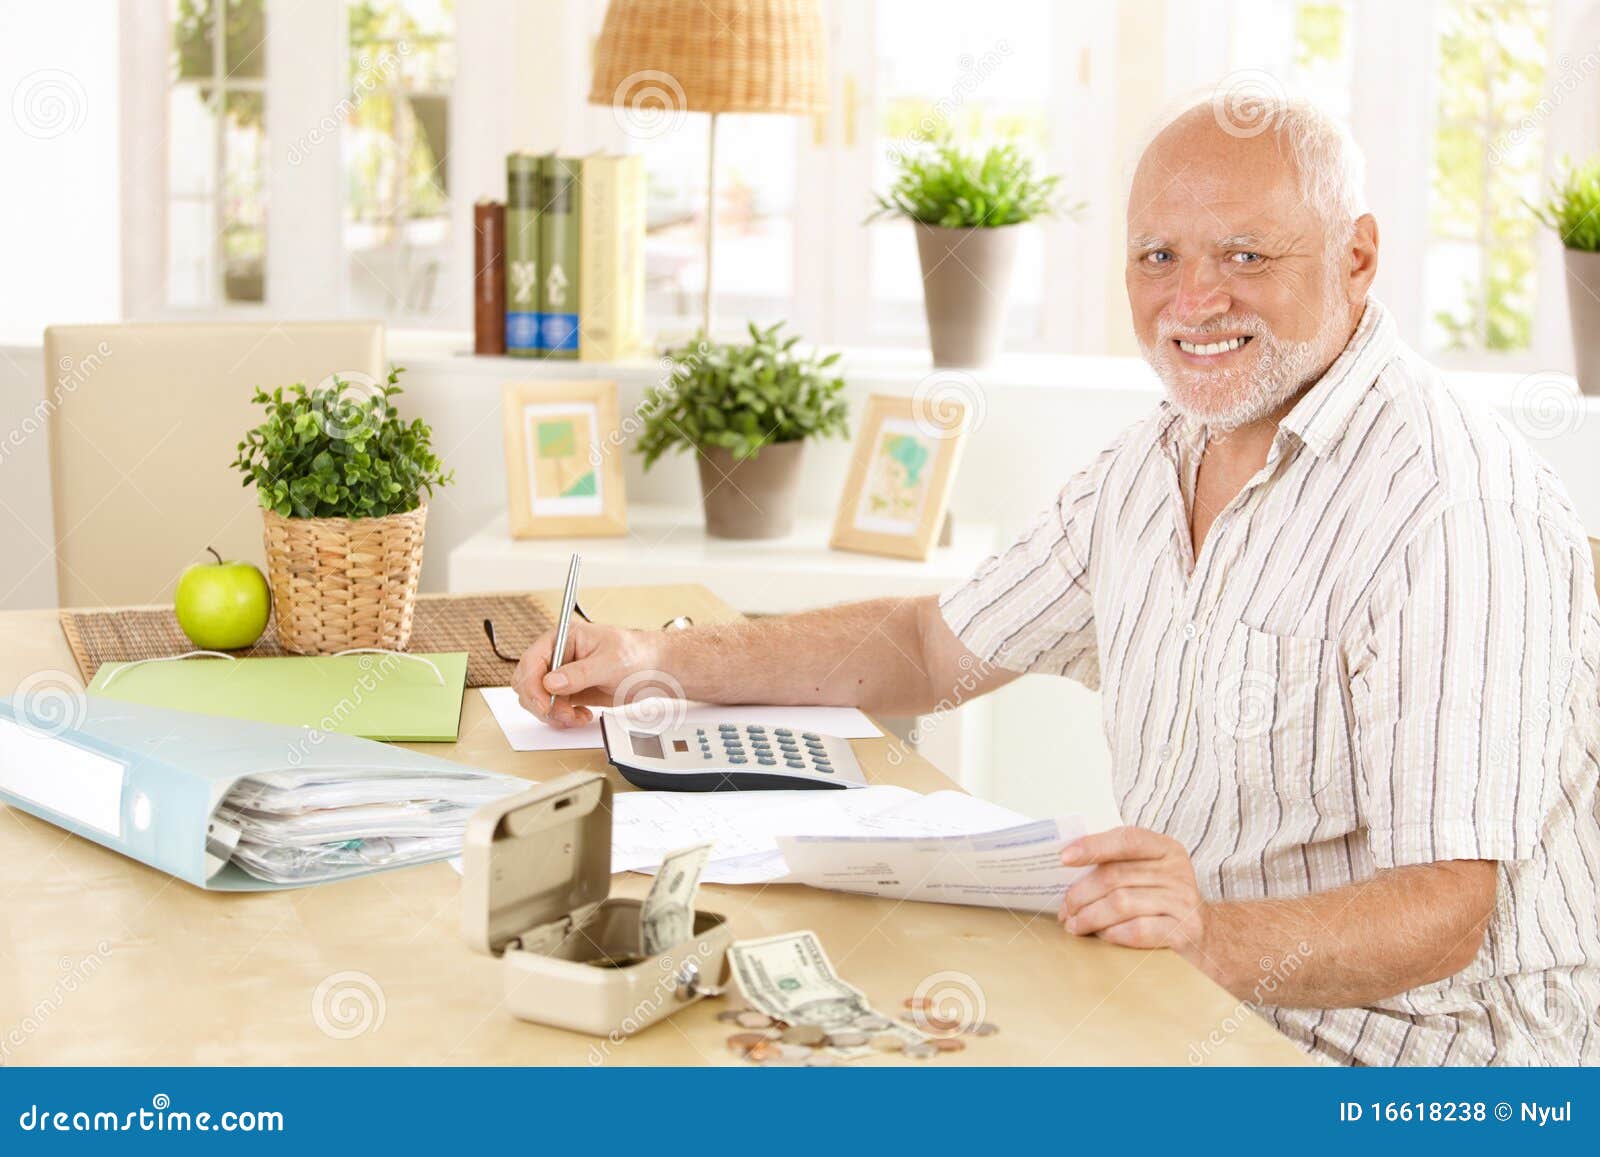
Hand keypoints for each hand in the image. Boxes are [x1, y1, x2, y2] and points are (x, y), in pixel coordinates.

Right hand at [511, 620, 662, 727]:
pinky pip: (551, 710)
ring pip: (536, 700)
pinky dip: (561, 718)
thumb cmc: (637, 654)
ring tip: (576, 716)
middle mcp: (557, 656)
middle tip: (564, 714)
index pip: (531, 661)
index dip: (532, 686)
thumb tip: (552, 682)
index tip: (544, 705)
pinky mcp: (569, 692)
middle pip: (526, 683)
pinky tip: (581, 716)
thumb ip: (580, 673)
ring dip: (552, 714)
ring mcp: (561, 676)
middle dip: (542, 703)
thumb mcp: (611, 662)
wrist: (654, 670)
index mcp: (563, 638)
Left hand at [1058, 826, 1207, 953]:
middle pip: (1115, 876)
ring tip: (1074, 926)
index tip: (1064, 858)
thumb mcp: (1149, 874)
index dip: (1093, 846)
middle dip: (1080, 895)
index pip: (1126, 839)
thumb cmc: (1164, 903)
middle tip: (1064, 910)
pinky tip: (1102, 936)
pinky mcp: (1184, 930)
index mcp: (1165, 848)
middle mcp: (1177, 870)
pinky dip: (1113, 933)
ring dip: (1090, 917)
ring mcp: (1183, 900)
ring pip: (1121, 903)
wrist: (1209, 938)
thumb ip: (1118, 864)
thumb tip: (1067, 865)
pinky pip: (1138, 929)